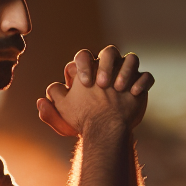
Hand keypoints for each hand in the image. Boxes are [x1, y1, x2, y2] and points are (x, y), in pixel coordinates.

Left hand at [37, 46, 153, 137]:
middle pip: (109, 52)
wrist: (107, 134)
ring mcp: (125, 75)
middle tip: (102, 84)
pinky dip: (142, 82)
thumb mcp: (63, 122)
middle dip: (106, 64)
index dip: (83, 66)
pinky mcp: (140, 84)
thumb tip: (40, 101)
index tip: (83, 83)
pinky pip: (146, 76)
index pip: (83, 57)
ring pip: (131, 59)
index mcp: (87, 71)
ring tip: (118, 88)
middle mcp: (106, 69)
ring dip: (125, 70)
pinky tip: (135, 93)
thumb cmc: (83, 124)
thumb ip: (49, 113)